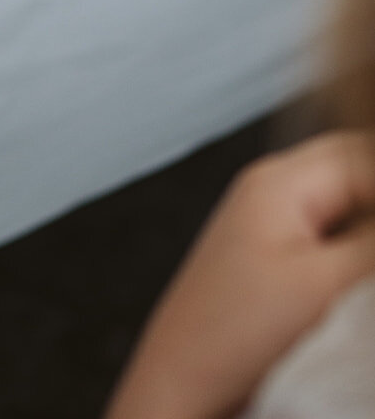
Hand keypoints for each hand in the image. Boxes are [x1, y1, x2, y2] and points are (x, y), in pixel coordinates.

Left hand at [106, 133, 374, 418]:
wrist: (184, 385)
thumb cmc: (230, 334)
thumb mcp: (321, 284)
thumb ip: (374, 244)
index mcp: (278, 180)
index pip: (360, 155)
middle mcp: (274, 192)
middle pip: (354, 175)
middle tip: (373, 266)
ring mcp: (274, 225)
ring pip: (347, 208)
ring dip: (366, 231)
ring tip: (365, 278)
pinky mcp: (280, 262)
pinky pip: (335, 239)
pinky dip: (356, 252)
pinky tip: (359, 283)